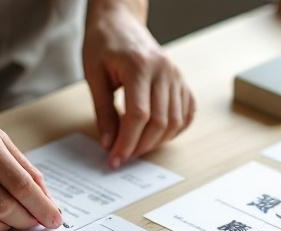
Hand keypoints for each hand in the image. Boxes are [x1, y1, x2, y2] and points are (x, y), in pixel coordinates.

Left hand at [82, 2, 194, 168]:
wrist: (120, 22)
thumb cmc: (104, 43)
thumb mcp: (94, 75)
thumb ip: (103, 111)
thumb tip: (109, 143)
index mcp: (139, 66)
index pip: (138, 115)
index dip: (127, 142)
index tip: (115, 159)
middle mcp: (164, 71)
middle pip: (159, 122)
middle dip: (140, 146)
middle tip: (123, 156)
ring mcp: (176, 76)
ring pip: (175, 122)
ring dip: (156, 142)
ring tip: (136, 147)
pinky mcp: (181, 81)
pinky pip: (186, 113)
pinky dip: (174, 130)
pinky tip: (156, 136)